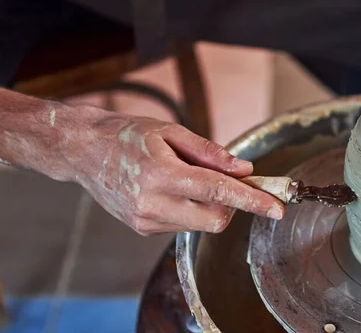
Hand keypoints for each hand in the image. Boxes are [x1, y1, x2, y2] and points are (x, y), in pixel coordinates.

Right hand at [67, 107, 283, 234]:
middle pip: (216, 219)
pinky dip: (191, 209)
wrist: (82, 151)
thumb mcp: (170, 131)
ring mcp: (145, 220)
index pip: (218, 192)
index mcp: (161, 174)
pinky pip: (183, 224)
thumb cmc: (126, 134)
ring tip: (188, 177)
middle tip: (229, 180)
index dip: (253, 201)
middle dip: (231, 203)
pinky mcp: (142, 228)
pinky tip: (172, 188)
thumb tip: (245, 170)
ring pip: (201, 224)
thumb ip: (210, 153)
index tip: (278, 208)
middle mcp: (152, 203)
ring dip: (210, 205)